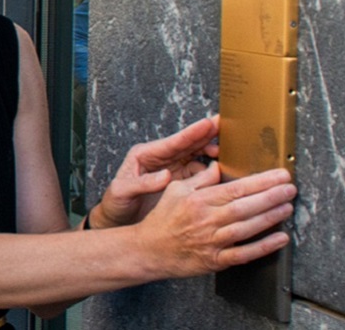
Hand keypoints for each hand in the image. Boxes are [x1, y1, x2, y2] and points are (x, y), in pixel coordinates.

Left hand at [95, 115, 221, 228]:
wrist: (117, 220)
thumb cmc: (116, 203)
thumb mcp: (122, 191)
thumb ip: (142, 184)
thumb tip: (165, 176)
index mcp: (145, 155)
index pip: (173, 142)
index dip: (192, 133)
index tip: (209, 123)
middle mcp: (160, 159)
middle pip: (188, 144)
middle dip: (207, 134)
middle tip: (225, 126)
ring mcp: (171, 169)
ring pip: (195, 156)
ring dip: (211, 151)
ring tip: (228, 151)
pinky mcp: (179, 182)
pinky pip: (198, 172)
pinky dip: (210, 171)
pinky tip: (221, 171)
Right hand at [135, 165, 294, 275]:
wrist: (148, 250)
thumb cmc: (162, 220)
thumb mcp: (175, 191)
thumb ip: (200, 180)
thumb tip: (219, 167)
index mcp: (199, 201)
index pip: (236, 188)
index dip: (262, 181)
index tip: (280, 175)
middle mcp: (206, 220)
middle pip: (245, 206)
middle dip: (271, 196)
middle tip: (290, 188)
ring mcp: (212, 242)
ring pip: (247, 228)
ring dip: (270, 217)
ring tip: (288, 207)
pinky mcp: (215, 260)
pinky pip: (243, 254)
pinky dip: (263, 247)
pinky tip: (280, 239)